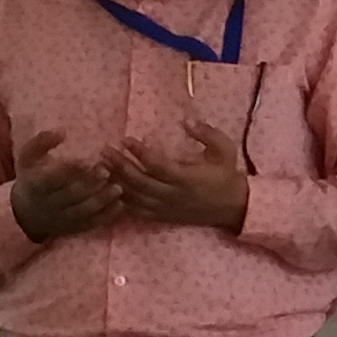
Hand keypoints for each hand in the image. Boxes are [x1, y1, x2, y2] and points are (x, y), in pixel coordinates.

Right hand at [7, 130, 122, 243]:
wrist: (25, 212)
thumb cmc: (32, 177)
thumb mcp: (28, 158)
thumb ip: (41, 142)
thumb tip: (61, 131)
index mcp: (35, 185)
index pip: (51, 179)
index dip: (69, 170)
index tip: (87, 161)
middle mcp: (47, 204)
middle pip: (69, 196)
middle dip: (88, 184)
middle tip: (107, 172)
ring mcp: (61, 219)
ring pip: (81, 212)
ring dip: (101, 200)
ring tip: (118, 188)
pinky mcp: (72, 229)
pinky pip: (90, 225)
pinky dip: (106, 216)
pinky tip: (120, 205)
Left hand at [107, 116, 250, 232]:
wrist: (234, 206)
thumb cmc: (226, 174)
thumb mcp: (225, 149)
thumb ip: (207, 133)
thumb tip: (187, 120)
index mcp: (187, 178)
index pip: (157, 165)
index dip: (139, 152)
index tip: (125, 139)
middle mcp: (173, 195)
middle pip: (139, 181)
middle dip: (120, 165)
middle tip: (104, 151)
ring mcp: (166, 208)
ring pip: (135, 197)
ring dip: (116, 182)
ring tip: (101, 167)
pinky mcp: (163, 216)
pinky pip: (137, 211)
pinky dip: (122, 201)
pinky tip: (110, 190)